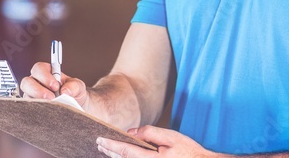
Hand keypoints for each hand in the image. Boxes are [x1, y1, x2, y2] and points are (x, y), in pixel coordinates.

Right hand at [19, 62, 90, 109]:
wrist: (77, 107)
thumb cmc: (74, 93)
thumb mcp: (78, 87)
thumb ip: (74, 86)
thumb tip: (64, 91)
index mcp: (46, 73)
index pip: (38, 69)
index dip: (44, 76)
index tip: (55, 86)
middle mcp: (36, 83)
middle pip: (27, 82)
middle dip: (38, 90)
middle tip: (51, 98)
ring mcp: (32, 96)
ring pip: (26, 96)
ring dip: (37, 101)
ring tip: (50, 106)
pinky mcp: (32, 108)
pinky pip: (29, 109)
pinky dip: (37, 111)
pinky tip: (47, 113)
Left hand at [97, 126, 221, 157]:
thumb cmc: (188, 151)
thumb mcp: (171, 137)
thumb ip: (150, 133)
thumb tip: (131, 132)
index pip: (126, 151)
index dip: (111, 145)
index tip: (100, 139)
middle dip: (110, 152)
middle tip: (99, 144)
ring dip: (116, 157)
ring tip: (106, 150)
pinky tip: (122, 156)